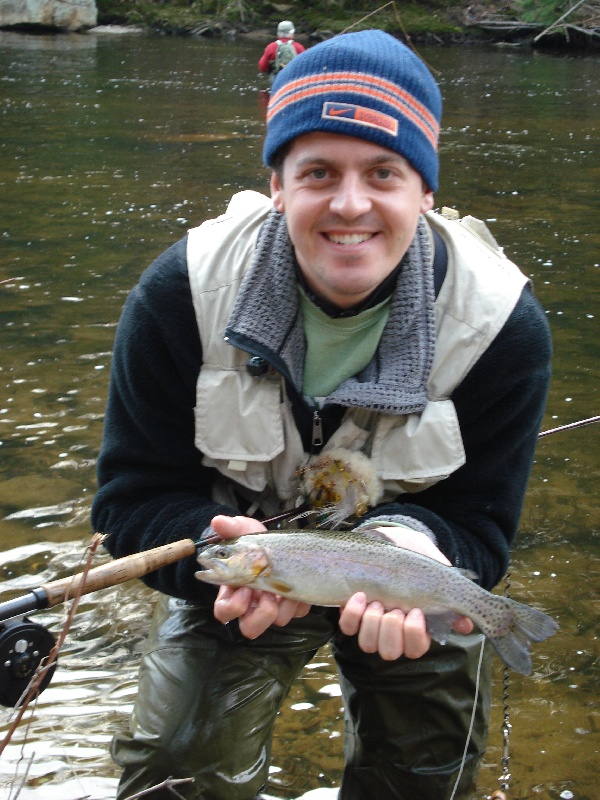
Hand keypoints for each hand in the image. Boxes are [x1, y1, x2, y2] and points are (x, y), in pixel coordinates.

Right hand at [209, 515, 310, 638]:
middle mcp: (253, 604)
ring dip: (281, 606)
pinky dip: (298, 600)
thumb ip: (233, 527)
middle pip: (249, 628)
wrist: (279, 545)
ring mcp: (275, 606)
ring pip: (276, 622)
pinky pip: (298, 612)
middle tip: (265, 593)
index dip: (231, 607)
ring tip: (283, 588)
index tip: (243, 588)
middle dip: (259, 615)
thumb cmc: (255, 544)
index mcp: (235, 590)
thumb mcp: (246, 532)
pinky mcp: (294, 605)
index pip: (223, 611)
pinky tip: (297, 584)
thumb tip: (217, 521)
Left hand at [338, 526, 473, 660]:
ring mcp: (370, 623)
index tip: (415, 611)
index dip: (414, 635)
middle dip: (391, 630)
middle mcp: (392, 631)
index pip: (415, 649)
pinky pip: (348, 627)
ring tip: (377, 601)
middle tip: (395, 607)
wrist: (391, 539)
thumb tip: (465, 624)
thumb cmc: (416, 559)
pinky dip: (352, 614)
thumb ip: (450, 596)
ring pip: (368, 644)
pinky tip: (359, 596)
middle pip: (390, 652)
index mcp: (416, 626)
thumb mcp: (436, 572)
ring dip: (372, 623)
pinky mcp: (352, 613)